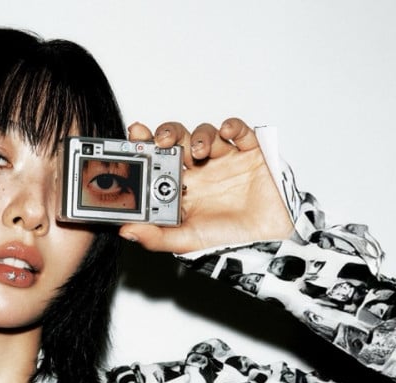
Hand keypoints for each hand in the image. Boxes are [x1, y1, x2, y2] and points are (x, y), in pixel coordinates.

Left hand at [120, 118, 292, 252]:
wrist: (269, 242)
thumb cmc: (229, 240)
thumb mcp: (187, 241)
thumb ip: (157, 236)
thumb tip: (126, 231)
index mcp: (181, 188)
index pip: (157, 162)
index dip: (145, 148)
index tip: (134, 138)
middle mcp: (200, 172)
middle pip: (177, 141)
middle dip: (167, 134)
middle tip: (162, 140)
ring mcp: (224, 161)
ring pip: (206, 134)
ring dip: (199, 136)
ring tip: (199, 151)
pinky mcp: (250, 154)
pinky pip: (241, 133)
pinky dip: (233, 127)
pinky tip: (226, 133)